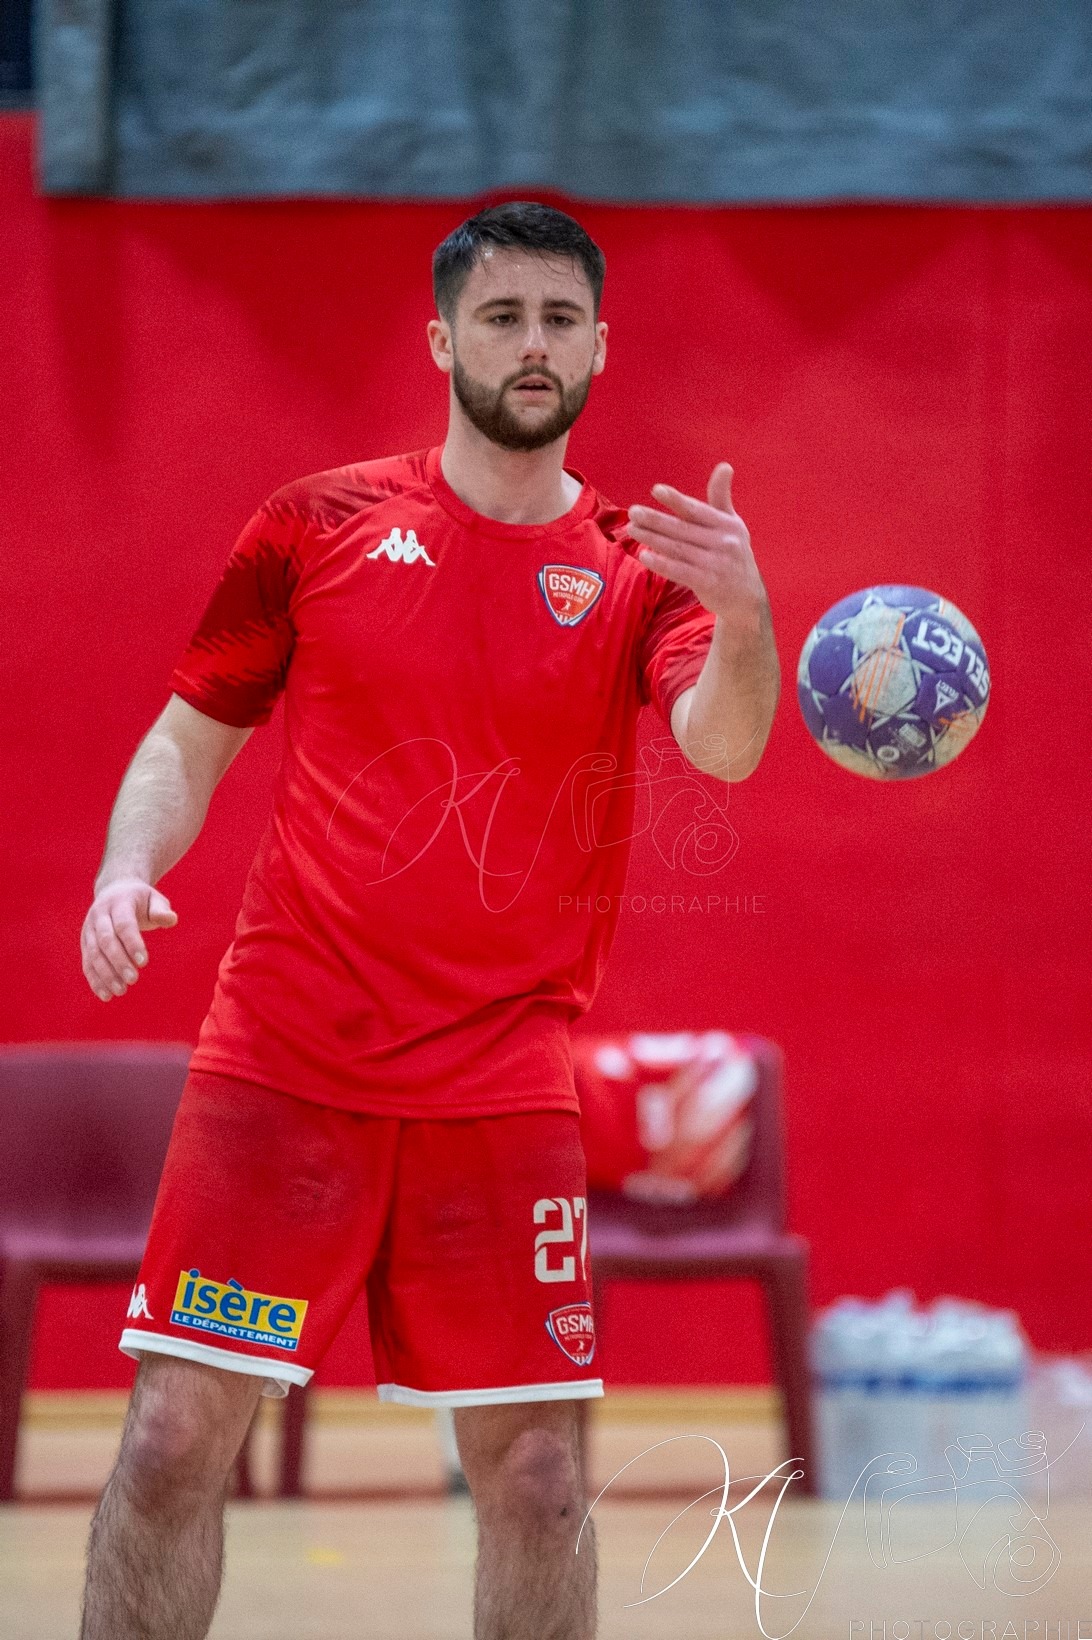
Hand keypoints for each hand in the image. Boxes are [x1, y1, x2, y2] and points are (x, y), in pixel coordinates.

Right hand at [80, 878, 177, 1001]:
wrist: (114, 891)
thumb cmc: (141, 901)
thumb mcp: (154, 900)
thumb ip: (161, 911)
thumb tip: (171, 919)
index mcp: (118, 902)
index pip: (124, 925)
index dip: (133, 943)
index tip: (144, 963)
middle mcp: (99, 915)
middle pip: (106, 940)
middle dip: (118, 961)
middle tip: (133, 979)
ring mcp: (89, 929)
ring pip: (94, 953)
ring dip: (106, 974)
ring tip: (121, 991)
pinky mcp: (85, 943)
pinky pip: (87, 963)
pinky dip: (95, 980)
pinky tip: (106, 995)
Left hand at [628, 462, 767, 629]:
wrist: (746, 597)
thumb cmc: (733, 554)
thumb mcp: (732, 525)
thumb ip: (721, 498)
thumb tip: (724, 466)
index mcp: (727, 524)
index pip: (696, 510)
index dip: (676, 500)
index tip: (656, 490)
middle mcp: (724, 542)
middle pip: (682, 529)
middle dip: (655, 520)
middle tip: (633, 512)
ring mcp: (717, 564)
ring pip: (677, 549)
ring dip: (652, 539)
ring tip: (631, 529)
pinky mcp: (709, 583)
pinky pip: (680, 571)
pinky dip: (661, 563)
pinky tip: (644, 555)